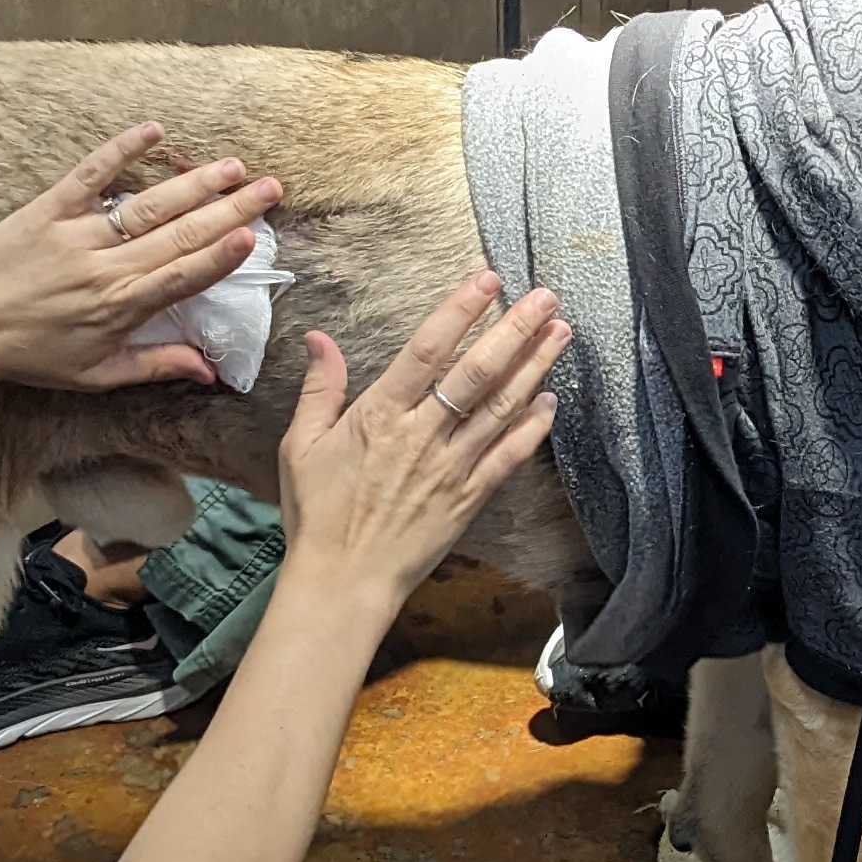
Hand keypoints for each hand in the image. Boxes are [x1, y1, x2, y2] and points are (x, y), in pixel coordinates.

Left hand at [0, 124, 280, 391]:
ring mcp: (76, 234)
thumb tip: (210, 369)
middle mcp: (104, 267)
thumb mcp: (95, 373)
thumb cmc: (29, 354)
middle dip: (229, 209)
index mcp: (119, 307)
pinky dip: (121, 150)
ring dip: (194, 182)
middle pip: (179, 233)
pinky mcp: (49, 208)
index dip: (221, 256)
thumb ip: (155, 365)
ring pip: (147, 204)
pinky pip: (90, 174)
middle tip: (270, 188)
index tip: (254, 235)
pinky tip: (154, 131)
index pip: (182, 277)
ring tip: (234, 166)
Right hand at [272, 272, 568, 620]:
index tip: (486, 279)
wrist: (342, 582)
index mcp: (379, 416)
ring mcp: (451, 468)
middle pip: (476, 372)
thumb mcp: (300, 446)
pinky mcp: (469, 499)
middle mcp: (421, 436)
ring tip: (560, 332)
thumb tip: (317, 338)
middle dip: (515, 330)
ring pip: (501, 408)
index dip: (459, 311)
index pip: (426, 350)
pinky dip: (532, 428)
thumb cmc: (317, 514)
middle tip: (546, 296)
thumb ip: (320, 389)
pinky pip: (508, 457)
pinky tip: (551, 400)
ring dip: (535, 367)